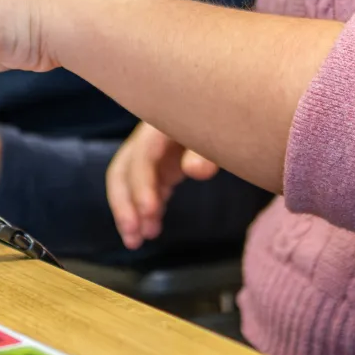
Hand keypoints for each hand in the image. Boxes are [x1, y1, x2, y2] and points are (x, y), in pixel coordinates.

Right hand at [106, 123, 219, 249]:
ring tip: (138, 241)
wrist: (230, 114)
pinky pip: (147, 188)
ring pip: (130, 182)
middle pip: (124, 170)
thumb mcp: (220, 134)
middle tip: (134, 237)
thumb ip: (207, 151)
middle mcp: (151, 138)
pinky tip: (152, 227)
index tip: (149, 212)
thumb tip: (194, 170)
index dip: (142, 184)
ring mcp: (154, 152)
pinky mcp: (162, 165)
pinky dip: (146, 208)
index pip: (143, 155)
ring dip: (130, 211)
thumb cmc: (227, 120)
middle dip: (124, 204)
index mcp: (162, 125)